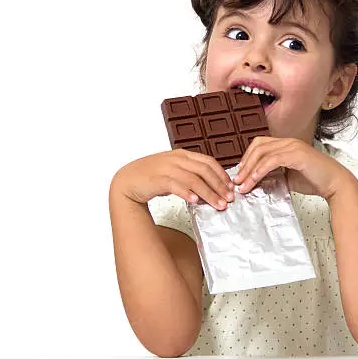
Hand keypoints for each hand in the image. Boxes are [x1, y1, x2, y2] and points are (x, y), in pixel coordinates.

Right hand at [112, 149, 234, 210]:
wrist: (127, 181)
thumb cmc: (151, 177)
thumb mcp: (173, 170)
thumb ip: (190, 174)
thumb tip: (210, 187)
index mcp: (182, 154)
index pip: (208, 161)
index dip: (222, 174)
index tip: (231, 187)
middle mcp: (176, 159)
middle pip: (204, 171)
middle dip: (219, 186)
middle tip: (229, 198)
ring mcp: (166, 168)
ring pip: (193, 179)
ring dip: (208, 193)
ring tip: (218, 204)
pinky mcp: (157, 179)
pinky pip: (176, 185)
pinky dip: (187, 192)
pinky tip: (195, 201)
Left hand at [232, 137, 348, 200]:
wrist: (335, 184)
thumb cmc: (315, 181)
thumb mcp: (287, 177)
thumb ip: (273, 175)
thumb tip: (254, 181)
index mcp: (286, 145)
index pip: (260, 145)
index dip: (247, 158)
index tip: (240, 174)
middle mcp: (289, 142)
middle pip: (258, 145)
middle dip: (244, 163)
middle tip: (237, 180)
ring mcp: (293, 146)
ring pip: (263, 152)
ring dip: (249, 169)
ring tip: (242, 184)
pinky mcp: (297, 154)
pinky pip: (273, 160)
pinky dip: (260, 170)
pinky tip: (254, 180)